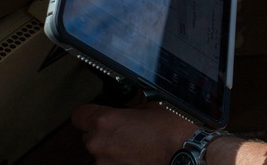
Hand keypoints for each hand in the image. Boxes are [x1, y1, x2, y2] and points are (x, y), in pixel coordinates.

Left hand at [72, 103, 195, 164]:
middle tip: (125, 130)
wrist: (186, 154)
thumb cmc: (172, 132)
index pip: (80, 115)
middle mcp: (99, 143)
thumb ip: (133, 108)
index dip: (89, 112)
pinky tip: (136, 156)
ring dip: (112, 149)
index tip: (94, 113)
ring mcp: (104, 163)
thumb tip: (131, 109)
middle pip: (90, 135)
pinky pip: (110, 164)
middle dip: (104, 132)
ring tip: (134, 146)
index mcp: (105, 121)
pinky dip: (119, 160)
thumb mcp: (153, 106)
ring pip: (100, 153)